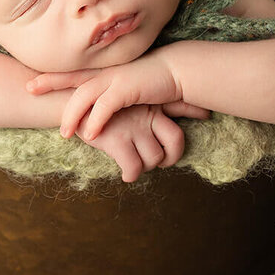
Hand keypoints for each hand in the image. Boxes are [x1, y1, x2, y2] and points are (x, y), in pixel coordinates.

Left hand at [27, 51, 191, 138]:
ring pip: (84, 96)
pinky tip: (90, 134)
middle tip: (29, 88)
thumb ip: (112, 92)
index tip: (32, 79)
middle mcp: (105, 72)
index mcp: (104, 71)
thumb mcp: (127, 85)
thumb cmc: (153, 80)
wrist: (177, 71)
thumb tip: (101, 106)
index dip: (53, 75)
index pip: (74, 72)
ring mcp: (115, 79)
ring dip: (72, 115)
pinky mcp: (127, 89)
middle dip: (50, 83)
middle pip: (71, 77)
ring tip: (65, 133)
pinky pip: (105, 106)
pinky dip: (96, 121)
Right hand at [74, 104, 192, 182]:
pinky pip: (134, 167)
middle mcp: (146, 115)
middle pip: (175, 142)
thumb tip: (188, 111)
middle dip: (169, 157)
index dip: (195, 110)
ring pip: (155, 158)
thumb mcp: (128, 100)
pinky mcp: (117, 141)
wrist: (68, 104)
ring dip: (146, 166)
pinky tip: (126, 174)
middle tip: (159, 161)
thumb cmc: (98, 106)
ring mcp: (132, 128)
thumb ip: (156, 104)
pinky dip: (131, 174)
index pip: (180, 104)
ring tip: (135, 164)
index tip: (207, 114)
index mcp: (151, 104)